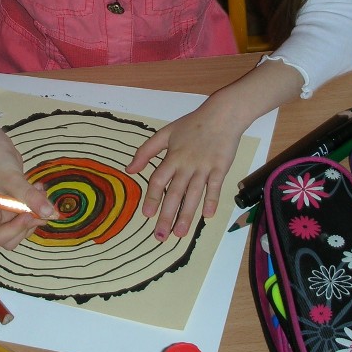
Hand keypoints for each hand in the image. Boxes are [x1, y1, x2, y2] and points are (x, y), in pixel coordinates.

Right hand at [0, 142, 56, 248]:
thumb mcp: (12, 178)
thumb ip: (30, 197)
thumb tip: (50, 213)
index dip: (14, 230)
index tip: (28, 214)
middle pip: (10, 238)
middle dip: (28, 225)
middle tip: (40, 207)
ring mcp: (3, 213)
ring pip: (23, 229)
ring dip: (36, 214)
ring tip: (40, 192)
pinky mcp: (13, 207)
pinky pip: (28, 215)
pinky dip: (37, 206)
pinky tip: (39, 189)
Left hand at [127, 99, 241, 239]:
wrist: (222, 115)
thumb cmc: (192, 125)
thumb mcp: (165, 133)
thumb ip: (146, 151)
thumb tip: (129, 169)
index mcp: (172, 156)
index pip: (158, 180)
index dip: (152, 198)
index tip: (147, 215)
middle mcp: (186, 164)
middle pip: (174, 193)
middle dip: (166, 215)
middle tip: (160, 236)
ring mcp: (204, 167)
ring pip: (193, 194)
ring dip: (186, 215)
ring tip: (180, 233)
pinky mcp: (220, 168)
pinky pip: (215, 187)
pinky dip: (211, 200)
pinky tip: (207, 216)